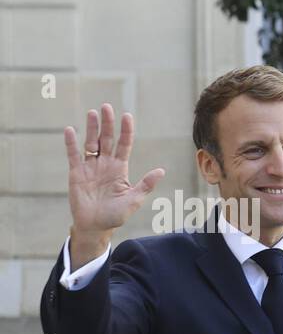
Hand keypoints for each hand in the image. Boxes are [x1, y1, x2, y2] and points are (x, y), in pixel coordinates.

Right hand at [65, 104, 164, 266]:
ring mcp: (90, 167)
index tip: (127, 116)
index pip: (124, 145)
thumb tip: (161, 171)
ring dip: (91, 128)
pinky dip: (71, 143)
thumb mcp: (134, 199)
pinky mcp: (76, 173)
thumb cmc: (116, 215)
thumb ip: (145, 184)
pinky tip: (70, 130)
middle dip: (107, 124)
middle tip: (107, 107)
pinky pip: (73, 155)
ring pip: (91, 143)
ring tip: (92, 113)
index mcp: (120, 169)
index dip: (126, 131)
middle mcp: (105, 164)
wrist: (96, 227)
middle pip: (107, 139)